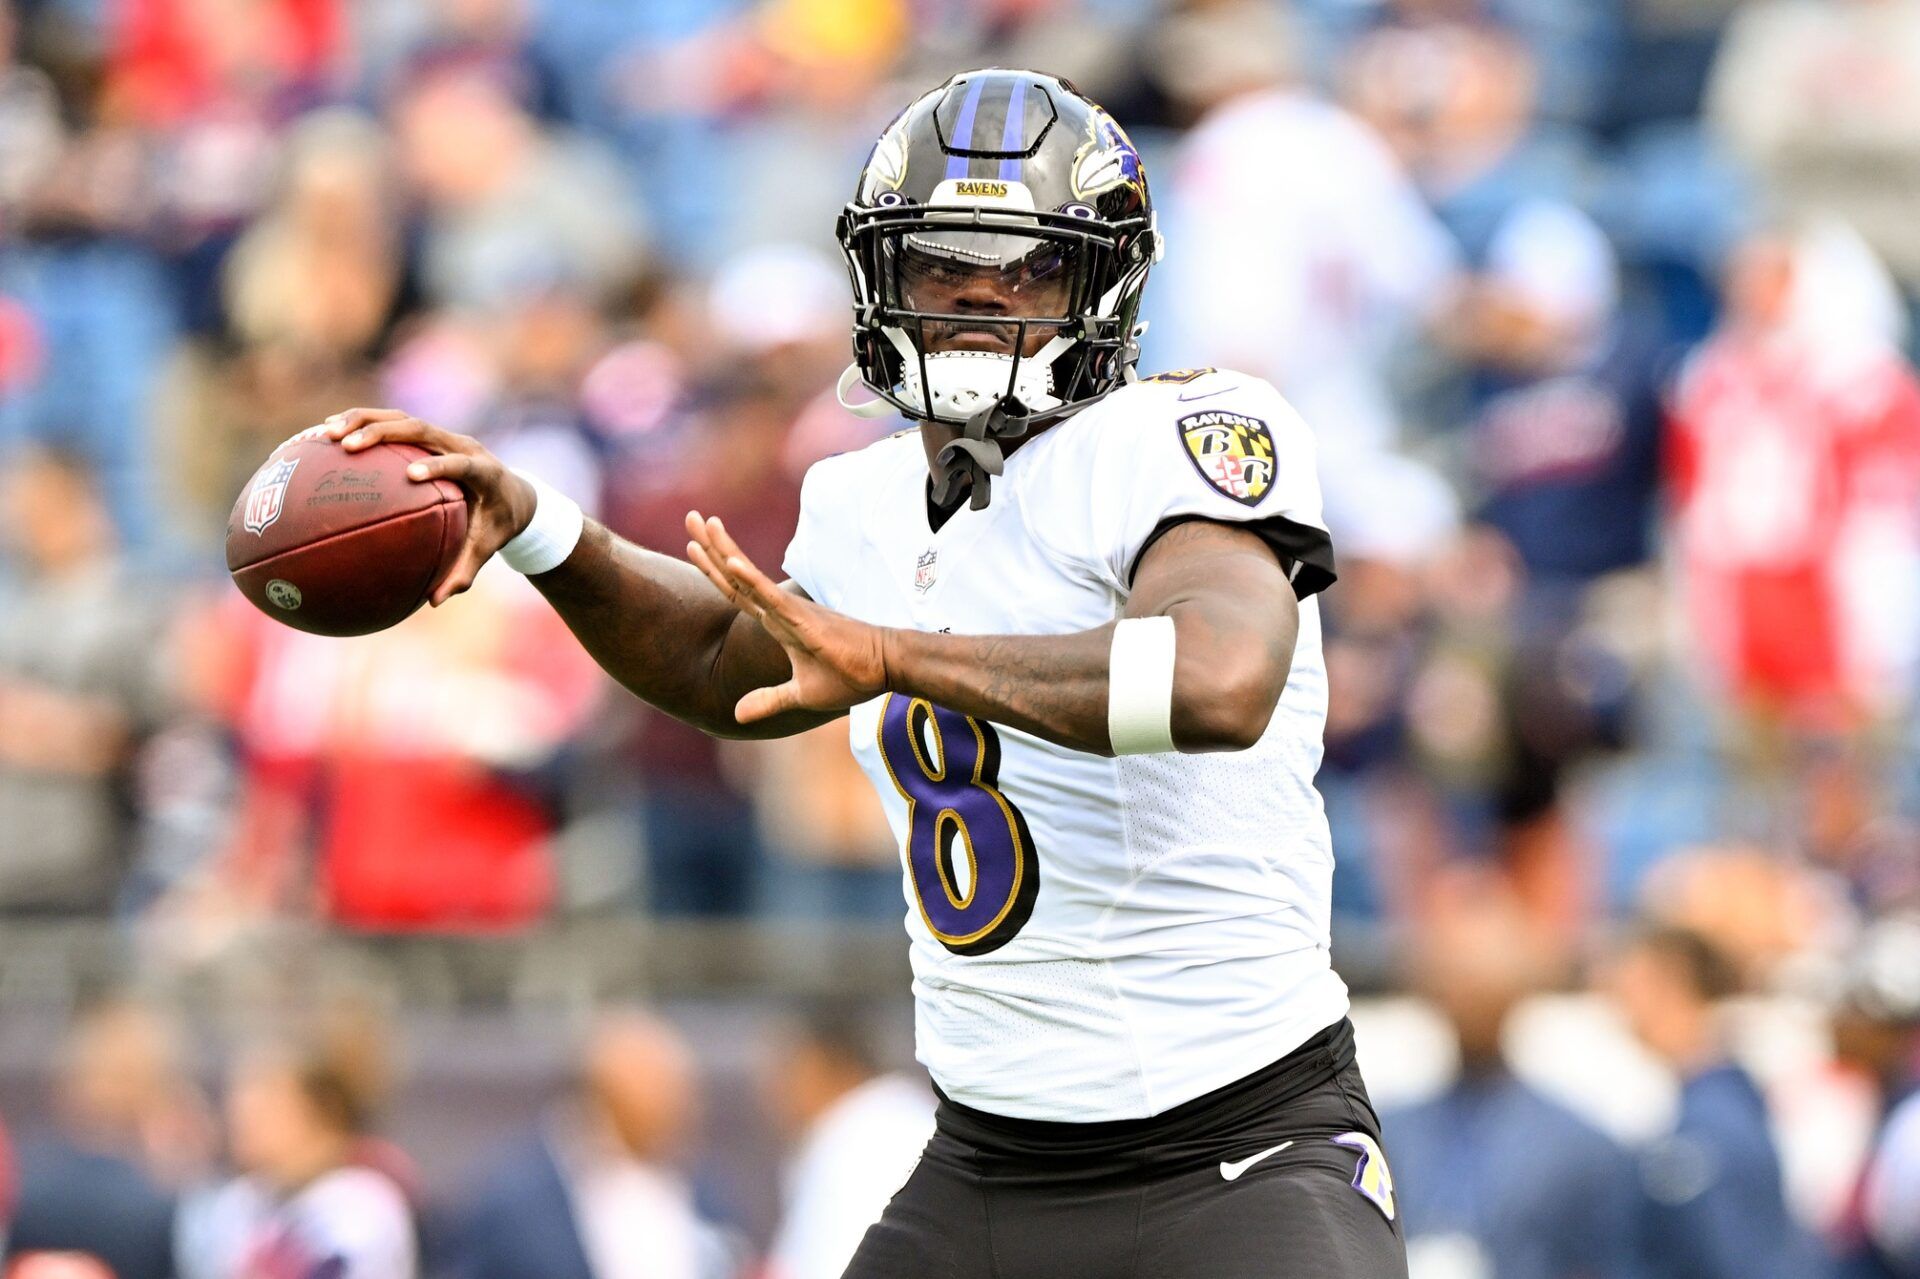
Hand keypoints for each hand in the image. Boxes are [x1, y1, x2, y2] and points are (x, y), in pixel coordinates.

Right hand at [325, 408, 537, 604]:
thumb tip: (435, 601)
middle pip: (422, 429)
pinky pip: (392, 423)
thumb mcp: (486, 549)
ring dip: (363, 421)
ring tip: (327, 433)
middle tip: (347, 446)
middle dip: (383, 433)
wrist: (513, 493)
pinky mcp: (428, 434)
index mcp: (484, 472)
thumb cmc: (497, 526)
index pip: (462, 463)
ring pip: (402, 419)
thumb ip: (464, 573)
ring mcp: (444, 436)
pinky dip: (361, 423)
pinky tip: (326, 433)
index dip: (439, 465)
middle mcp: (463, 445)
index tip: (412, 474)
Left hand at [684, 512, 888, 722]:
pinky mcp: (804, 620)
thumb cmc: (850, 676)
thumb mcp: (801, 694)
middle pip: (735, 575)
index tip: (691, 545)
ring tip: (702, 523)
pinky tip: (731, 564)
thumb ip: (769, 700)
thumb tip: (736, 716)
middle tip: (690, 517)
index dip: (713, 570)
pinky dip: (750, 581)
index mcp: (777, 623)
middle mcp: (780, 610)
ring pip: (748, 578)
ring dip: (723, 551)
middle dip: (710, 546)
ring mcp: (790, 611)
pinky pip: (771, 598)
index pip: (736, 592)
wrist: (885, 668)